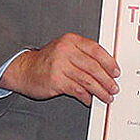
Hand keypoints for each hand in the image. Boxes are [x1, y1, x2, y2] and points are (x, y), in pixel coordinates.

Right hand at [0, 33, 119, 105]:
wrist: (24, 69)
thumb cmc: (46, 61)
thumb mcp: (64, 50)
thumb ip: (83, 54)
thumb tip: (106, 68)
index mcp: (70, 40)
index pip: (96, 50)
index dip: (109, 62)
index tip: (116, 72)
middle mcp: (65, 50)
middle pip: (94, 66)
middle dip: (107, 80)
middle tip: (113, 87)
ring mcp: (60, 65)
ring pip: (87, 80)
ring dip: (100, 90)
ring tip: (106, 96)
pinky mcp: (56, 80)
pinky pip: (77, 90)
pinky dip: (86, 96)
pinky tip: (89, 99)